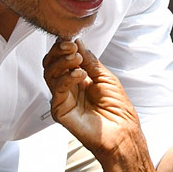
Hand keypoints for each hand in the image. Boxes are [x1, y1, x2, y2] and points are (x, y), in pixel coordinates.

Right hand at [43, 39, 143, 158]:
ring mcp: (63, 98)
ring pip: (50, 74)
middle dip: (59, 52)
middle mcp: (68, 88)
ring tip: (77, 59)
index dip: (64, 47)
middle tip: (70, 47)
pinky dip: (67, 77)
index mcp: (78, 79)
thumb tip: (78, 43)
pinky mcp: (60, 110)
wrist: (122, 132)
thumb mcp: (105, 77)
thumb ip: (90, 61)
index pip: (63, 59)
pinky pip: (57, 89)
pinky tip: (80, 75)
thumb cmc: (118, 109)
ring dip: (62, 62)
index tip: (71, 39)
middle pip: (51, 64)